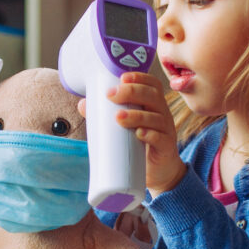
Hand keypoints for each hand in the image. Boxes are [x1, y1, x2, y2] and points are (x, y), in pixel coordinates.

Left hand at [104, 71, 185, 195]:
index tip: (122, 78)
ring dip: (137, 115)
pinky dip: (150, 135)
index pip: (152, 84)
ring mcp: (166, 131)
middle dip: (132, 92)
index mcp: (153, 105)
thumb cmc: (140, 144)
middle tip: (111, 95)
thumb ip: (105, 115)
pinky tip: (138, 134)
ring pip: (156, 118)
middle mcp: (162, 114)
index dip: (140, 77)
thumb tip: (83, 104)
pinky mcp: (166, 148)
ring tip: (118, 117)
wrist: (159, 171)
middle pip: (153, 96)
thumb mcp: (124, 127)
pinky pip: (161, 138)